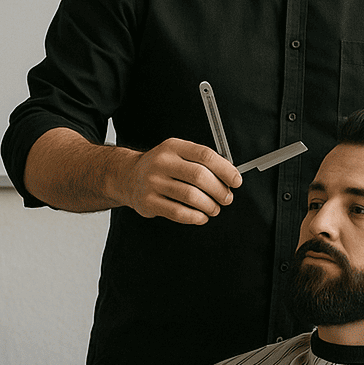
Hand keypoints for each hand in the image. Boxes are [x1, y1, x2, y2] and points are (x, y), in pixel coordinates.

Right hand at [121, 138, 241, 224]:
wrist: (128, 176)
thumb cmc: (161, 167)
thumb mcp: (177, 154)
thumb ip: (199, 161)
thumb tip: (229, 176)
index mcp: (173, 147)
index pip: (205, 155)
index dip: (225, 169)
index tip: (236, 181)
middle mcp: (162, 162)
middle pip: (199, 176)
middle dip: (219, 190)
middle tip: (226, 198)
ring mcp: (153, 182)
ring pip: (190, 196)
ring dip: (209, 206)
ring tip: (214, 208)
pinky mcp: (148, 202)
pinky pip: (178, 212)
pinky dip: (195, 217)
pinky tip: (201, 216)